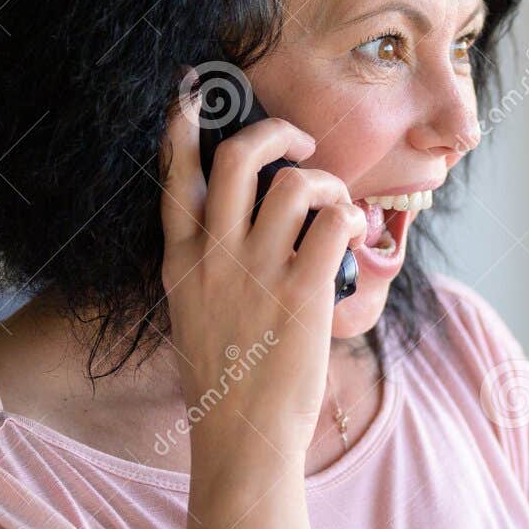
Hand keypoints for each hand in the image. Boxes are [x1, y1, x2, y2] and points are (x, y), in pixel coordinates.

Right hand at [157, 92, 366, 477]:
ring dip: (327, 183)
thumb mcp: (195, 315)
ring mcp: (258, 273)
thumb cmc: (227, 381)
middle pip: (240, 157)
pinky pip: (334, 223)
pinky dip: (351, 218)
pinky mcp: (303, 293)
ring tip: (337, 207)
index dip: (183, 125)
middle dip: (278, 133)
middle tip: (303, 145)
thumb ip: (208, 268)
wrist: (242, 437)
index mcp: (182, 262)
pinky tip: (353, 235)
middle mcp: (215, 258)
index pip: (175, 176)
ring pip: (295, 184)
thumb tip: (246, 230)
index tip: (194, 91)